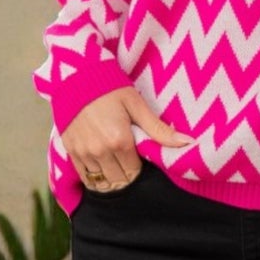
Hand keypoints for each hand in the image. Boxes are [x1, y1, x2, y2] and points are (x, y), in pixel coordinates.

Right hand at [62, 86, 194, 190]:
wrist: (76, 76)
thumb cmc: (110, 87)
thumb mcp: (137, 105)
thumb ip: (159, 129)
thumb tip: (187, 143)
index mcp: (119, 141)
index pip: (134, 172)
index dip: (140, 167)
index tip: (140, 157)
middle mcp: (100, 151)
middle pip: (119, 181)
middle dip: (127, 176)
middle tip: (130, 162)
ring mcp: (83, 153)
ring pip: (101, 183)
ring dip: (111, 179)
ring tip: (117, 165)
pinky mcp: (71, 151)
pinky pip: (85, 177)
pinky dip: (94, 178)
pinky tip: (102, 170)